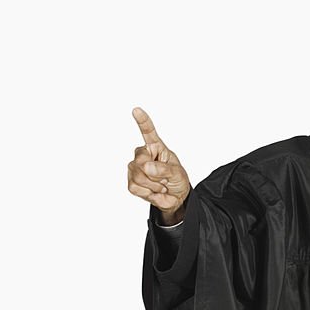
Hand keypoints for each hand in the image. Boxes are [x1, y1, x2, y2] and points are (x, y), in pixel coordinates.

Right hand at [128, 106, 190, 221]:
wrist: (176, 198)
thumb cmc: (177, 180)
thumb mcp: (177, 173)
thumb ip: (164, 169)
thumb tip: (147, 167)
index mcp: (156, 147)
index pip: (148, 132)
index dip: (142, 122)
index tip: (136, 110)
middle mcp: (143, 155)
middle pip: (141, 162)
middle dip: (155, 175)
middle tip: (165, 179)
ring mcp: (135, 168)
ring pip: (137, 176)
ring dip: (153, 185)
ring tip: (161, 185)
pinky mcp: (132, 182)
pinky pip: (135, 187)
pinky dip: (147, 192)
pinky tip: (152, 191)